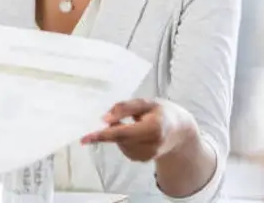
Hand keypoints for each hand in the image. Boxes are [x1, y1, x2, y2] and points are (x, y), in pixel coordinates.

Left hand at [81, 98, 198, 161]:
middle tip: (113, 117)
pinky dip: (123, 140)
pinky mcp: (143, 160)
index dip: (102, 134)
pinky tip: (135, 133)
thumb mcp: (145, 103)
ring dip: (118, 133)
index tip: (84, 138)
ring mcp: (147, 155)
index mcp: (154, 128)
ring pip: (119, 143)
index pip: (122, 133)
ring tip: (134, 123)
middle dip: (110, 129)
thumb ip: (124, 108)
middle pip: (119, 138)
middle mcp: (151, 145)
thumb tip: (103, 119)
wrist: (179, 130)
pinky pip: (124, 148)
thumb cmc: (161, 112)